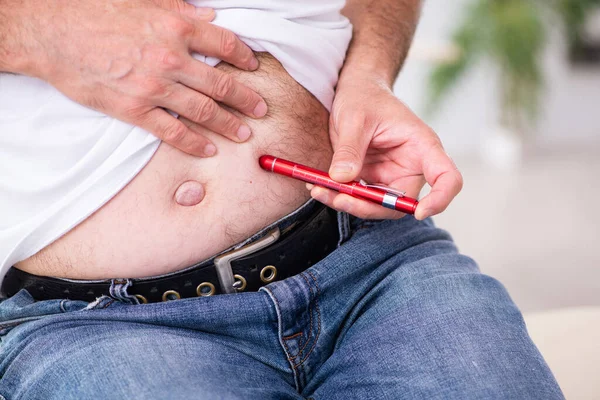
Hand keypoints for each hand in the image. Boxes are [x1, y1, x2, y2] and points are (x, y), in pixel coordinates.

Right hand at [18, 0, 266, 155]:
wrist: (50, 33)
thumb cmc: (93, 11)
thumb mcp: (143, 2)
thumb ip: (181, 11)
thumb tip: (210, 17)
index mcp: (175, 27)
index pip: (225, 44)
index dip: (244, 57)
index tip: (253, 67)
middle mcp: (171, 58)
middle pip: (221, 84)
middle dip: (246, 99)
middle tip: (261, 109)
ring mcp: (154, 87)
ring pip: (203, 110)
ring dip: (228, 124)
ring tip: (243, 133)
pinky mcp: (135, 110)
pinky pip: (172, 131)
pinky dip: (193, 142)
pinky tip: (207, 149)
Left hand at [309, 75, 462, 219]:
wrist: (355, 91)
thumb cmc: (364, 96)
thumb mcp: (355, 118)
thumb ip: (350, 148)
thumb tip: (342, 178)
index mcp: (422, 146)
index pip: (447, 179)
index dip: (439, 199)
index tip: (419, 213)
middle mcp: (412, 166)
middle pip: (401, 203)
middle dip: (369, 207)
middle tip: (338, 198)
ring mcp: (391, 176)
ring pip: (376, 206)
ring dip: (349, 204)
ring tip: (319, 190)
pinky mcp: (372, 179)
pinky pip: (360, 198)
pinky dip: (340, 196)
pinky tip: (319, 187)